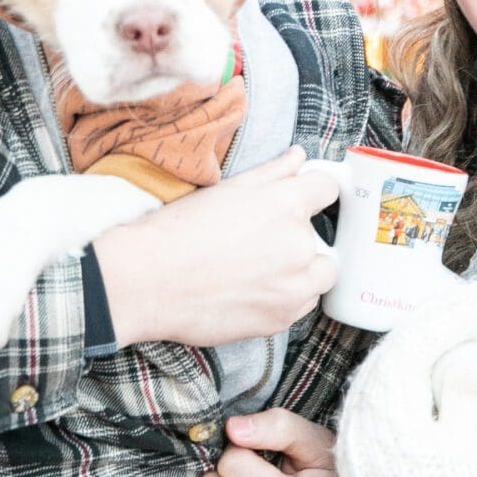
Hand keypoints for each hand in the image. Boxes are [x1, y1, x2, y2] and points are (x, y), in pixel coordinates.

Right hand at [93, 148, 340, 348]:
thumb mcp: (226, 190)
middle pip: (323, 239)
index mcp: (286, 204)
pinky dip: (287, 299)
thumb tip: (299, 157)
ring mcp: (293, 286)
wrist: (148, 281)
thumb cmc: (179, 230)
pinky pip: (301, 305)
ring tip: (258, 271)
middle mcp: (298, 244)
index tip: (306, 200)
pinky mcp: (281, 318)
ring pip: (318, 275)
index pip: (328, 188)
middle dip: (299, 239)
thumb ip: (272, 172)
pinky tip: (252, 291)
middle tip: (259, 245)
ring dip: (301, 272)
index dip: (315, 193)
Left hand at [334, 276, 476, 476]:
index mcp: (384, 408)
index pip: (424, 336)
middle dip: (457, 320)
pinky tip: (454, 372)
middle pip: (408, 346)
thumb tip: (471, 355)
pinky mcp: (370, 457)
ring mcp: (362, 437)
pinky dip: (432, 374)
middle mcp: (362, 416)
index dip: (472, 310)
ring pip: (401, 369)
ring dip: (443, 344)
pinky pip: (400, 396)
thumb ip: (468, 394)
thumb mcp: (472, 454)